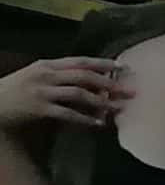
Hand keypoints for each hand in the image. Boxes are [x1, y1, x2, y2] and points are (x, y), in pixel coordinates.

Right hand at [0, 56, 123, 128]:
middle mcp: (46, 75)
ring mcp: (42, 92)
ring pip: (78, 94)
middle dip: (109, 83)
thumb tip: (90, 81)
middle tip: (128, 90)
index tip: (121, 66)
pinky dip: (85, 119)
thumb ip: (59, 76)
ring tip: (116, 108)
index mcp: (46, 65)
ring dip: (100, 102)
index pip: (79, 61)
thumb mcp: (35, 76)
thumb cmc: (16, 91)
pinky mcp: (40, 109)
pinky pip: (68, 114)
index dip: (102, 63)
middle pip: (83, 76)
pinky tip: (98, 123)